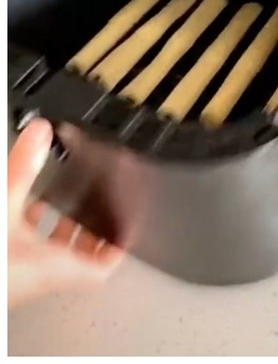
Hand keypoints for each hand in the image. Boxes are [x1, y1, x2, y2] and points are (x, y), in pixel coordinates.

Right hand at [8, 118, 123, 308]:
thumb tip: (41, 134)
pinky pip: (22, 254)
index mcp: (54, 267)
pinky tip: (13, 212)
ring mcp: (18, 280)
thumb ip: (24, 168)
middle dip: (85, 230)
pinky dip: (24, 233)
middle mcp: (39, 280)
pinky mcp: (4, 272)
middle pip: (78, 260)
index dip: (120, 245)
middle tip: (90, 207)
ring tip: (49, 203)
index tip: (127, 225)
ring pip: (48, 258)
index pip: (104, 268)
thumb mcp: (5, 205)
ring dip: (52, 230)